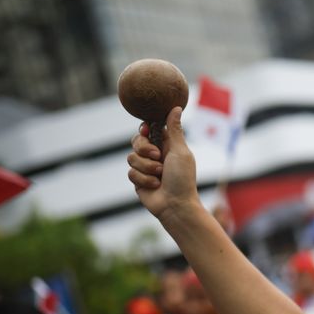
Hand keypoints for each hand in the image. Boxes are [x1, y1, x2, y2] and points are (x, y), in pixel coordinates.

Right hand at [127, 107, 199, 221]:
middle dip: (145, 149)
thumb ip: (174, 130)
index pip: (148, 130)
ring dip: (147, 167)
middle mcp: (155, 155)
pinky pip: (131, 172)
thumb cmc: (183, 179)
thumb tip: (177, 107)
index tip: (145, 131)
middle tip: (157, 156)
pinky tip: (155, 186)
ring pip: (131, 157)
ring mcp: (145, 168)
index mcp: (166, 145)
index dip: (144, 130)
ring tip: (160, 176)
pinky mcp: (138, 180)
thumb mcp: (180, 151)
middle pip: (136, 141)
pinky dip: (144, 179)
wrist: (175, 205)